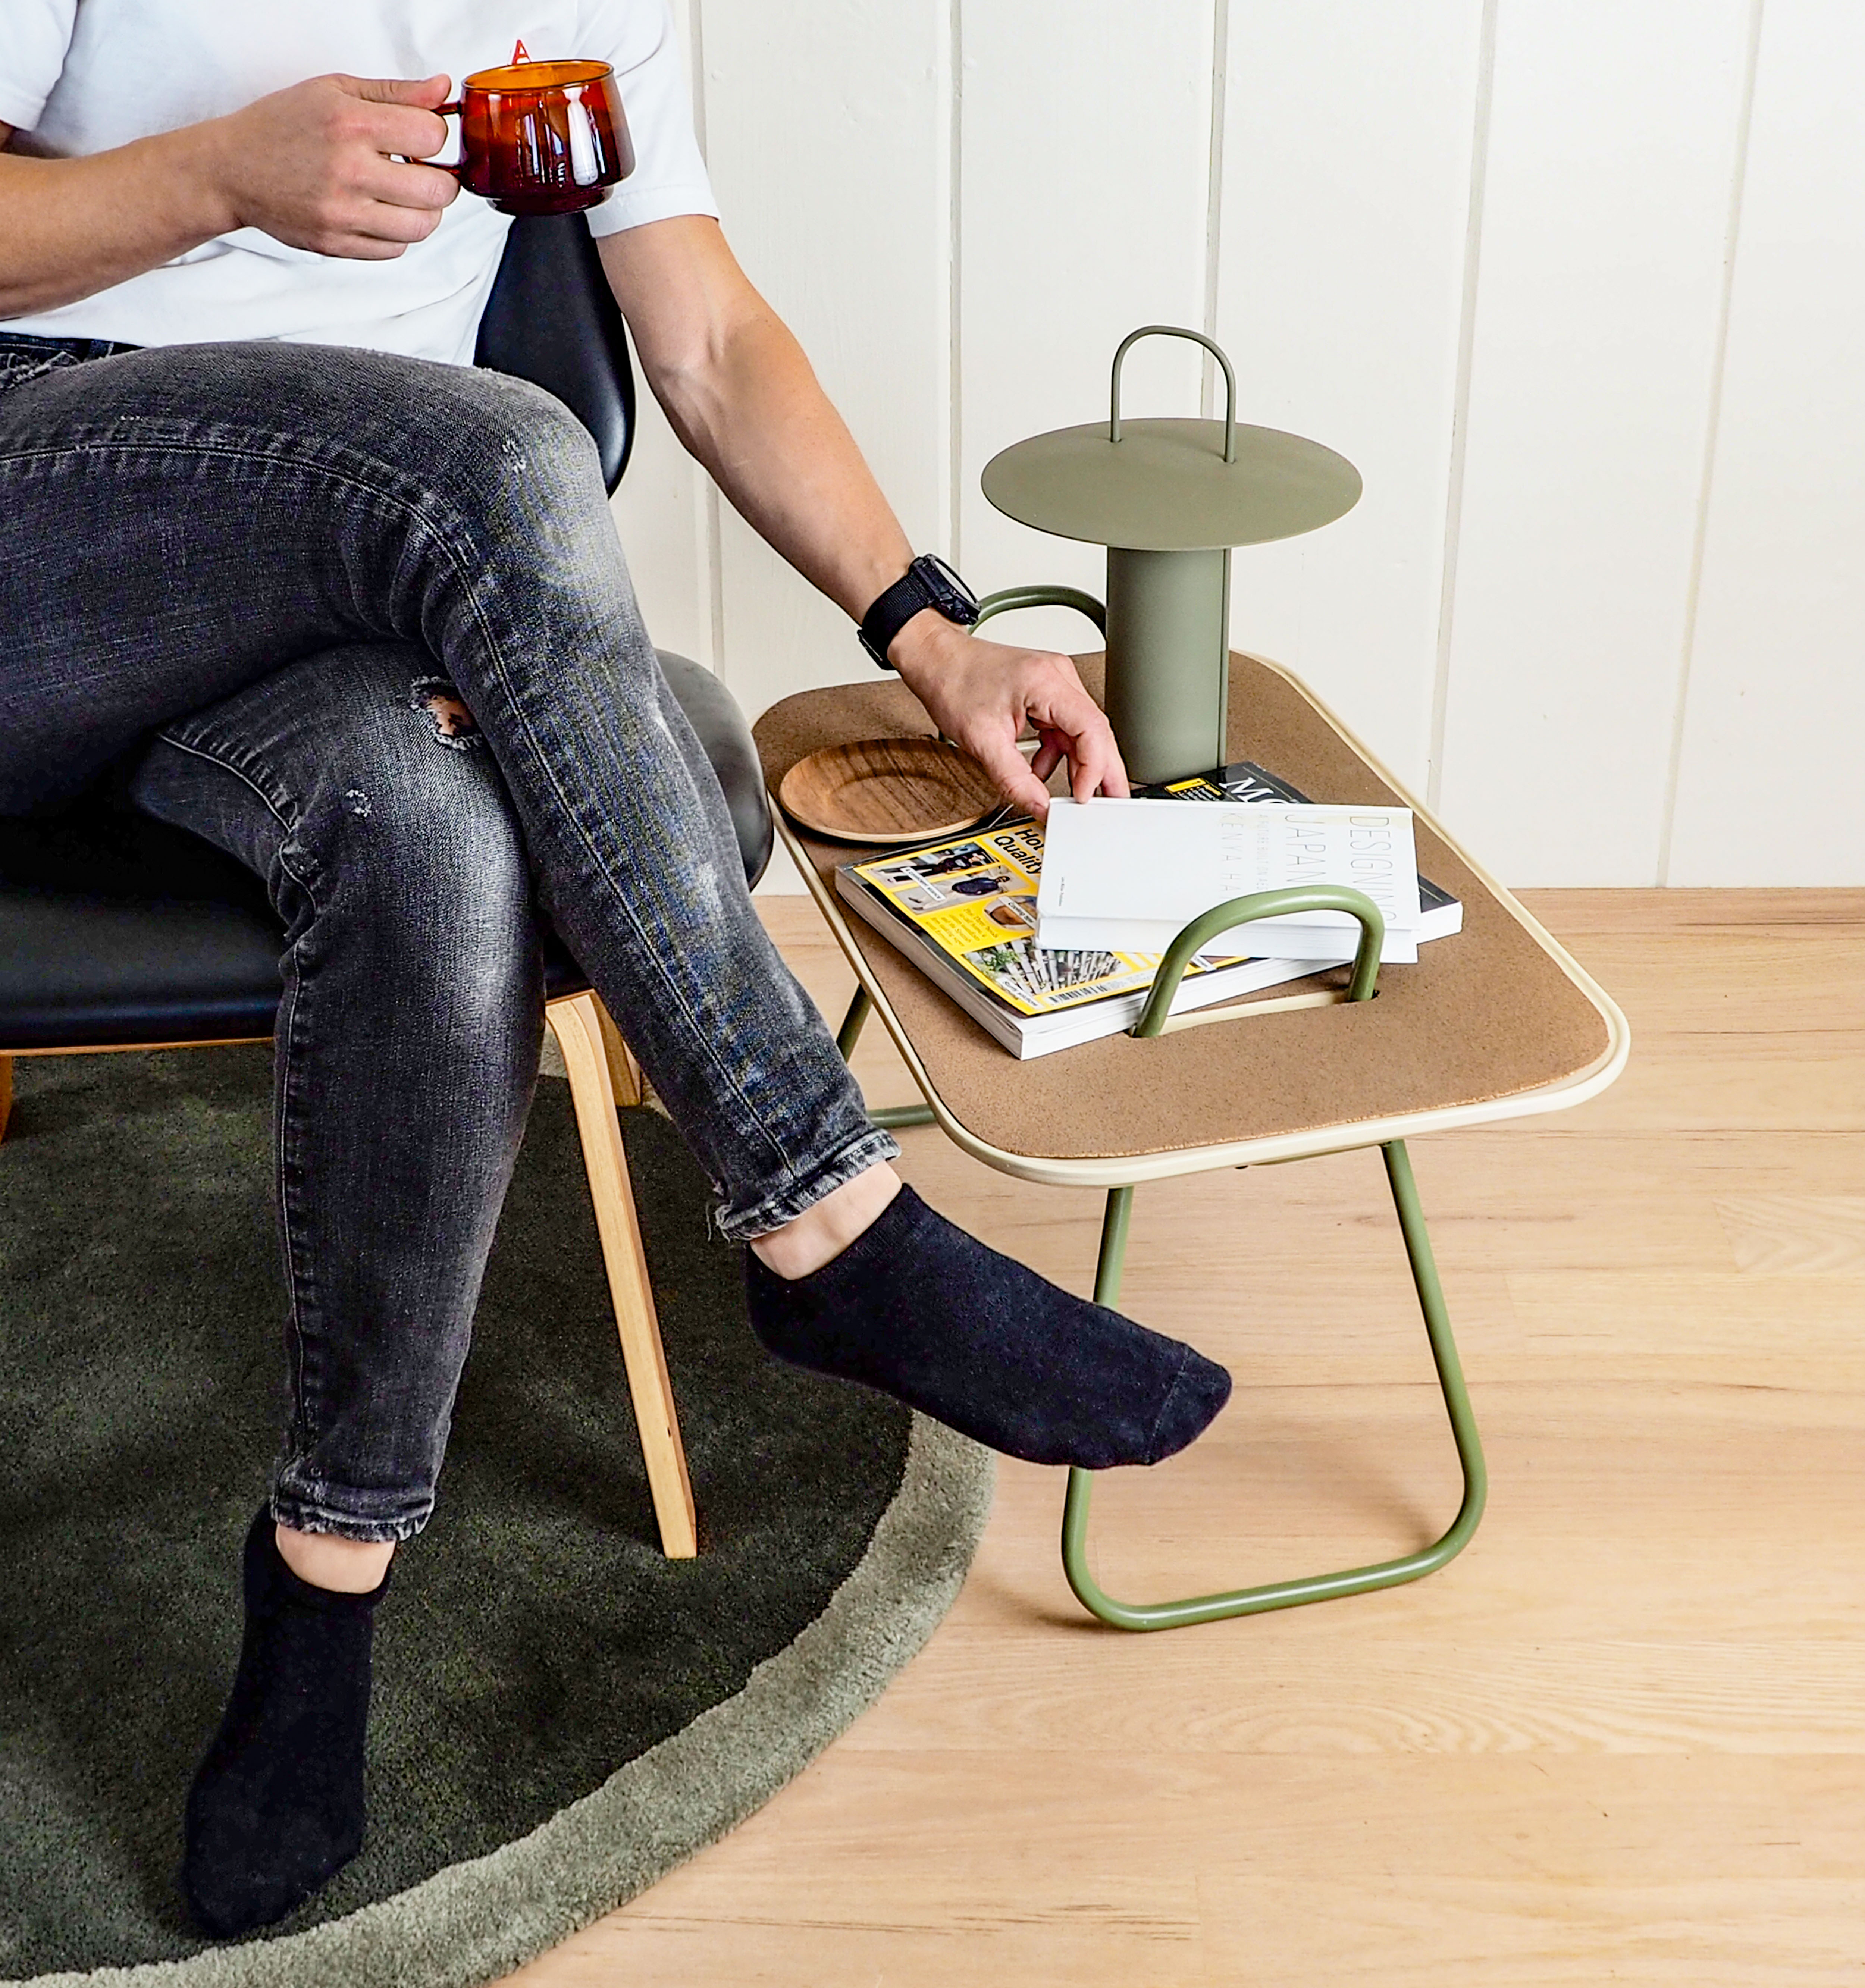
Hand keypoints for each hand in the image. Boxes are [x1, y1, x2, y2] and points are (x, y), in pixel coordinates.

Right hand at [197, 74, 458, 259]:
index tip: (420, 137)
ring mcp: (343, 213)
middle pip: (437, 190)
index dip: (434, 136)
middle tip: (423, 171)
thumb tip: (444, 89)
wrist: (232, 169)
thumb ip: (396, 92)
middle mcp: (348, 171)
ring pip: (422, 226)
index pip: (432, 136)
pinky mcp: (337, 244)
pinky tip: (379, 211)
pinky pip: (396, 249)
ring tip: (404, 193)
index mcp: (351, 124)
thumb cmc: (282, 125)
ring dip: (424, 211)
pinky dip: (397, 233)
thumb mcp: (336, 91)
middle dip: (440, 179)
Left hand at [889, 610, 1129, 821]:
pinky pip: (1064, 728)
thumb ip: (1014, 779)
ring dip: (1077, 764)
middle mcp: (1058, 677)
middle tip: (1110, 803)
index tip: (1082, 796)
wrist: (936, 660)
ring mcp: (1054, 683)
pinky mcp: (1045, 694)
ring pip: (1082, 732)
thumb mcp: (982, 740)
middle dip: (1103, 771)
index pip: (1092, 728)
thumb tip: (1040, 806)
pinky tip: (1042, 769)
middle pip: (1096, 731)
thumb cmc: (953, 683)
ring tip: (1073, 793)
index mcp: (1047, 681)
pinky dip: (1058, 753)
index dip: (1094, 767)